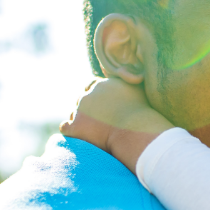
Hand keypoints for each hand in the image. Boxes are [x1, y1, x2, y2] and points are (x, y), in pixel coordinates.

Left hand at [59, 79, 174, 173]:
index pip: (92, 86)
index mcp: (102, 84)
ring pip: (75, 113)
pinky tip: (80, 135)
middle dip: (89, 108)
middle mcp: (88, 94)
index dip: (97, 96)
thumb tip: (129, 74)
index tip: (104, 106)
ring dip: (82, 120)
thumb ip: (131, 78)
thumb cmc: (142, 113)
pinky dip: (71, 130)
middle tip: (99, 120)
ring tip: (95, 131)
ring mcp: (80, 110)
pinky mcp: (76, 126)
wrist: (136, 131)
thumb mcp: (138, 88)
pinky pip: (66, 127)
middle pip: (82, 99)